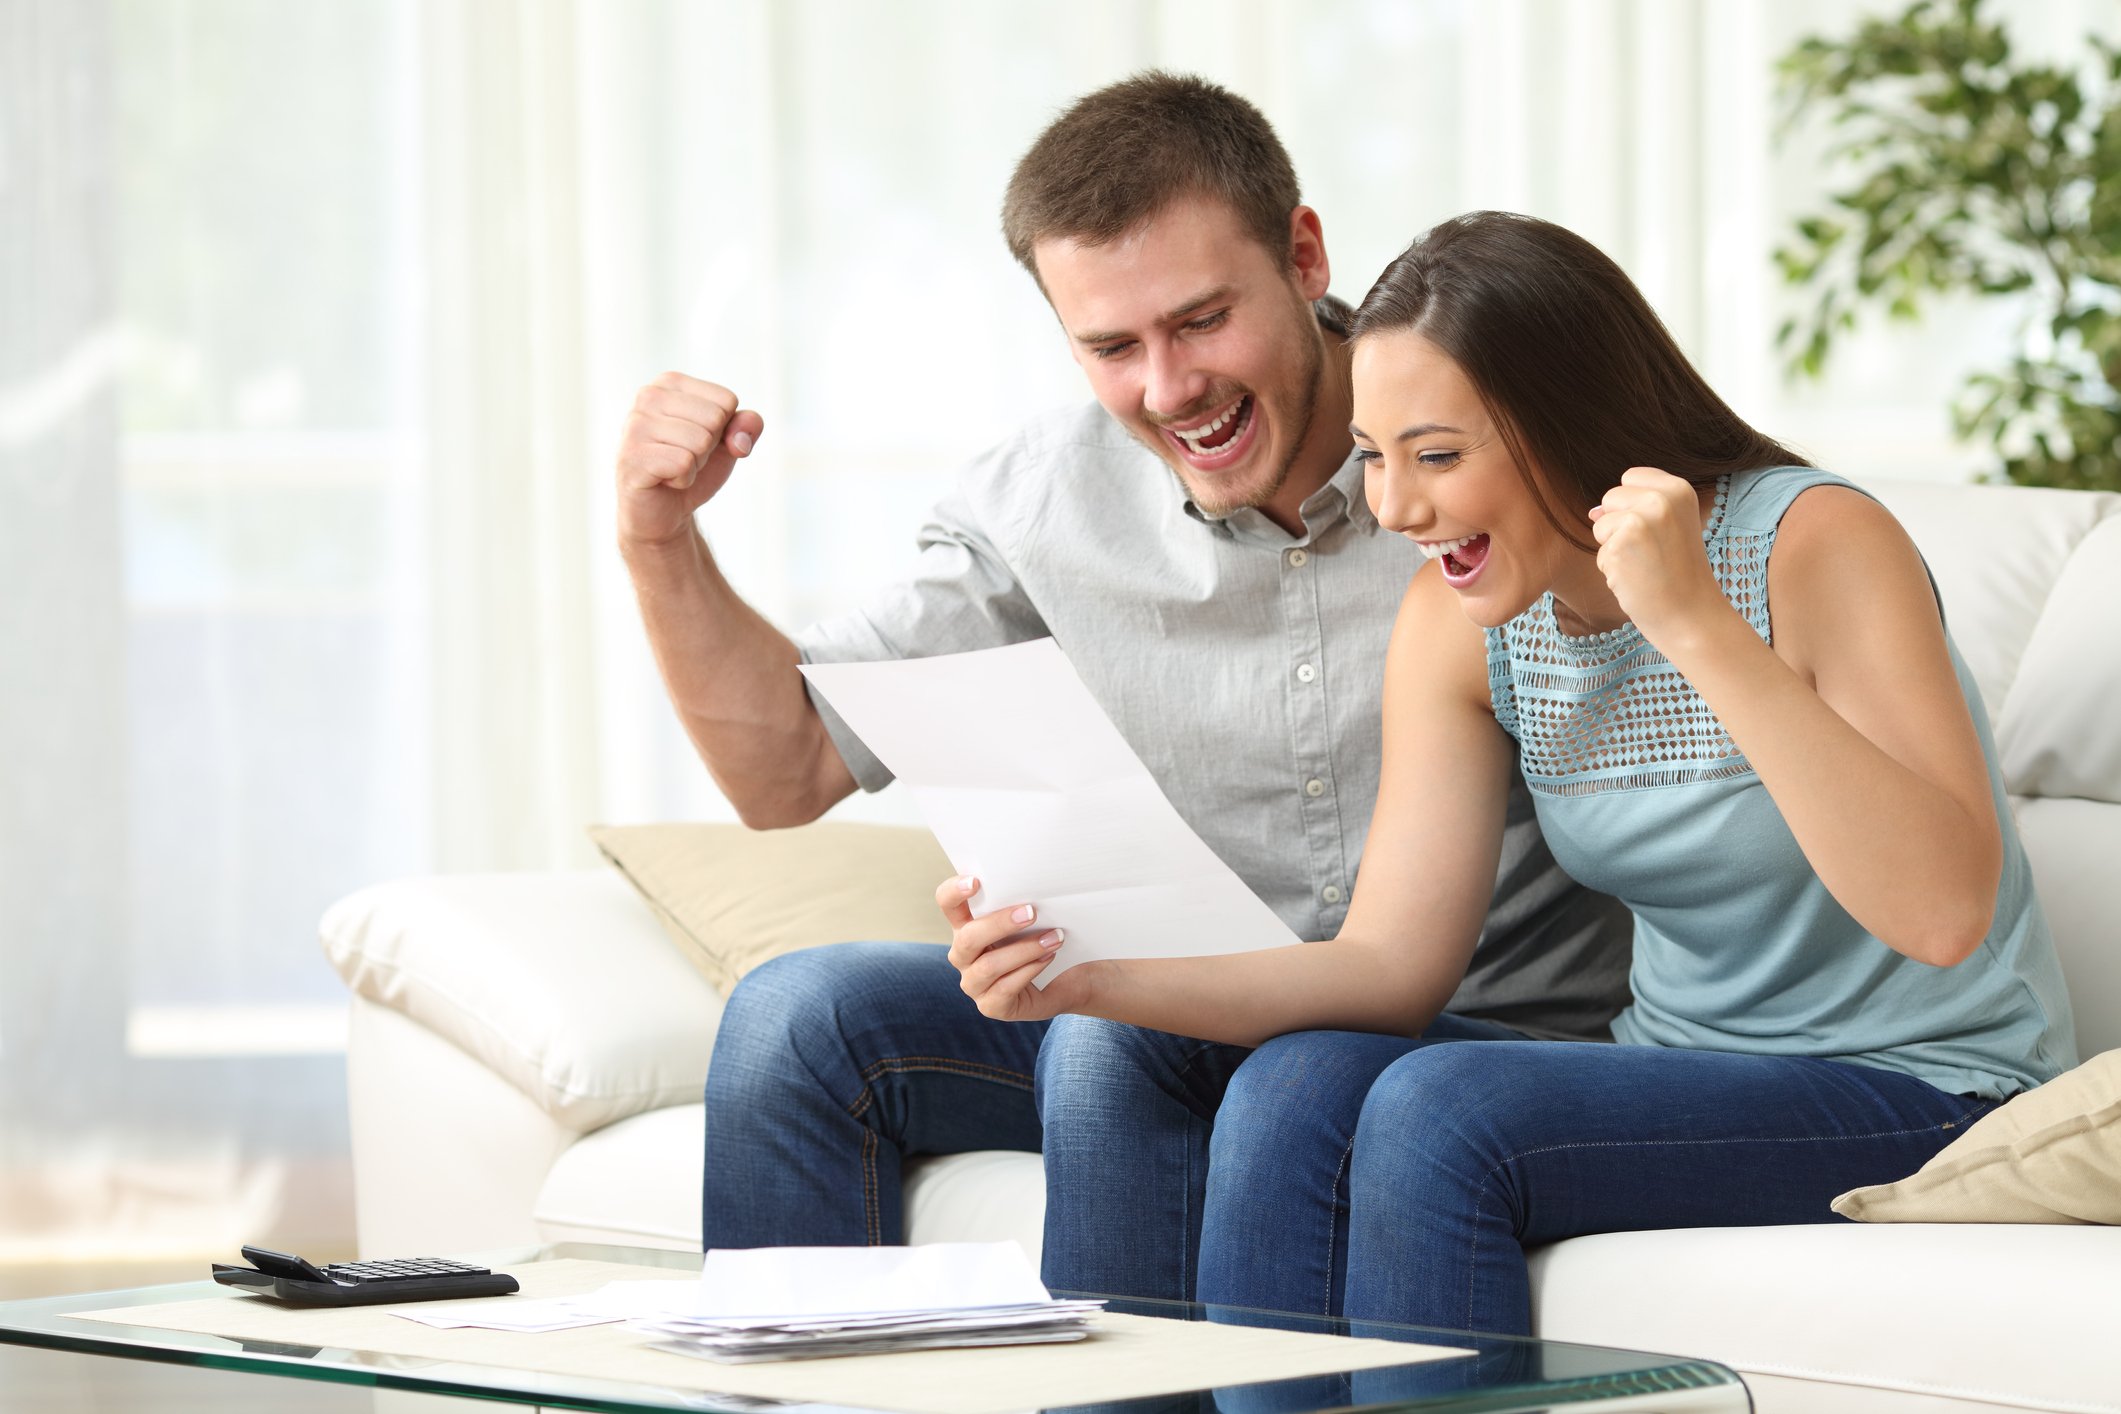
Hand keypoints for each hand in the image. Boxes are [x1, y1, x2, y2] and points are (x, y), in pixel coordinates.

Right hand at [614, 373, 765, 549]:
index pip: (727, 400)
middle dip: (708, 448)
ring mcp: (635, 425)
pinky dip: (684, 479)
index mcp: (670, 383)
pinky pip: (683, 463)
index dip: (723, 429)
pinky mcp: (632, 457)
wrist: (664, 510)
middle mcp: (648, 396)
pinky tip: (664, 480)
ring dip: (695, 464)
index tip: (696, 440)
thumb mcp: (728, 441)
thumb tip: (740, 440)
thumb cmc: (693, 467)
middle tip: (683, 457)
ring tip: (673, 468)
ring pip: (700, 441)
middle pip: (715, 419)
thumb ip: (747, 426)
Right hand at [937, 876, 1084, 1021]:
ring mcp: (974, 983)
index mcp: (966, 926)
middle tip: (1031, 913)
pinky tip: (1049, 958)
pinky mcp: (990, 1006)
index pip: (947, 903)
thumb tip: (1033, 889)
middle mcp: (964, 955)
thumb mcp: (1033, 919)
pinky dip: (1030, 970)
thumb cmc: (1046, 939)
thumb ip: (1022, 904)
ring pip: (989, 966)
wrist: (1070, 978)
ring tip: (1055, 938)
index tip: (976, 881)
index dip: (954, 891)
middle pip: (968, 937)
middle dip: (1000, 924)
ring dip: (1025, 949)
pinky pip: (1005, 988)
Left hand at [1588, 467, 1729, 652]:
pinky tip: (1638, 580)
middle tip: (1651, 551)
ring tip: (1645, 565)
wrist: (1691, 615)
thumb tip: (1593, 511)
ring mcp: (1640, 521)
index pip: (1630, 477)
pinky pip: (1599, 554)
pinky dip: (1612, 570)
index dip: (1633, 505)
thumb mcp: (1672, 526)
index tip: (1657, 531)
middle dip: (1619, 525)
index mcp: (1678, 489)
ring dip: (1614, 549)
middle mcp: (1660, 499)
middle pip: (1610, 498)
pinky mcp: (1620, 546)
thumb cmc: (1679, 574)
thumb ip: (1638, 508)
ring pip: (1600, 525)